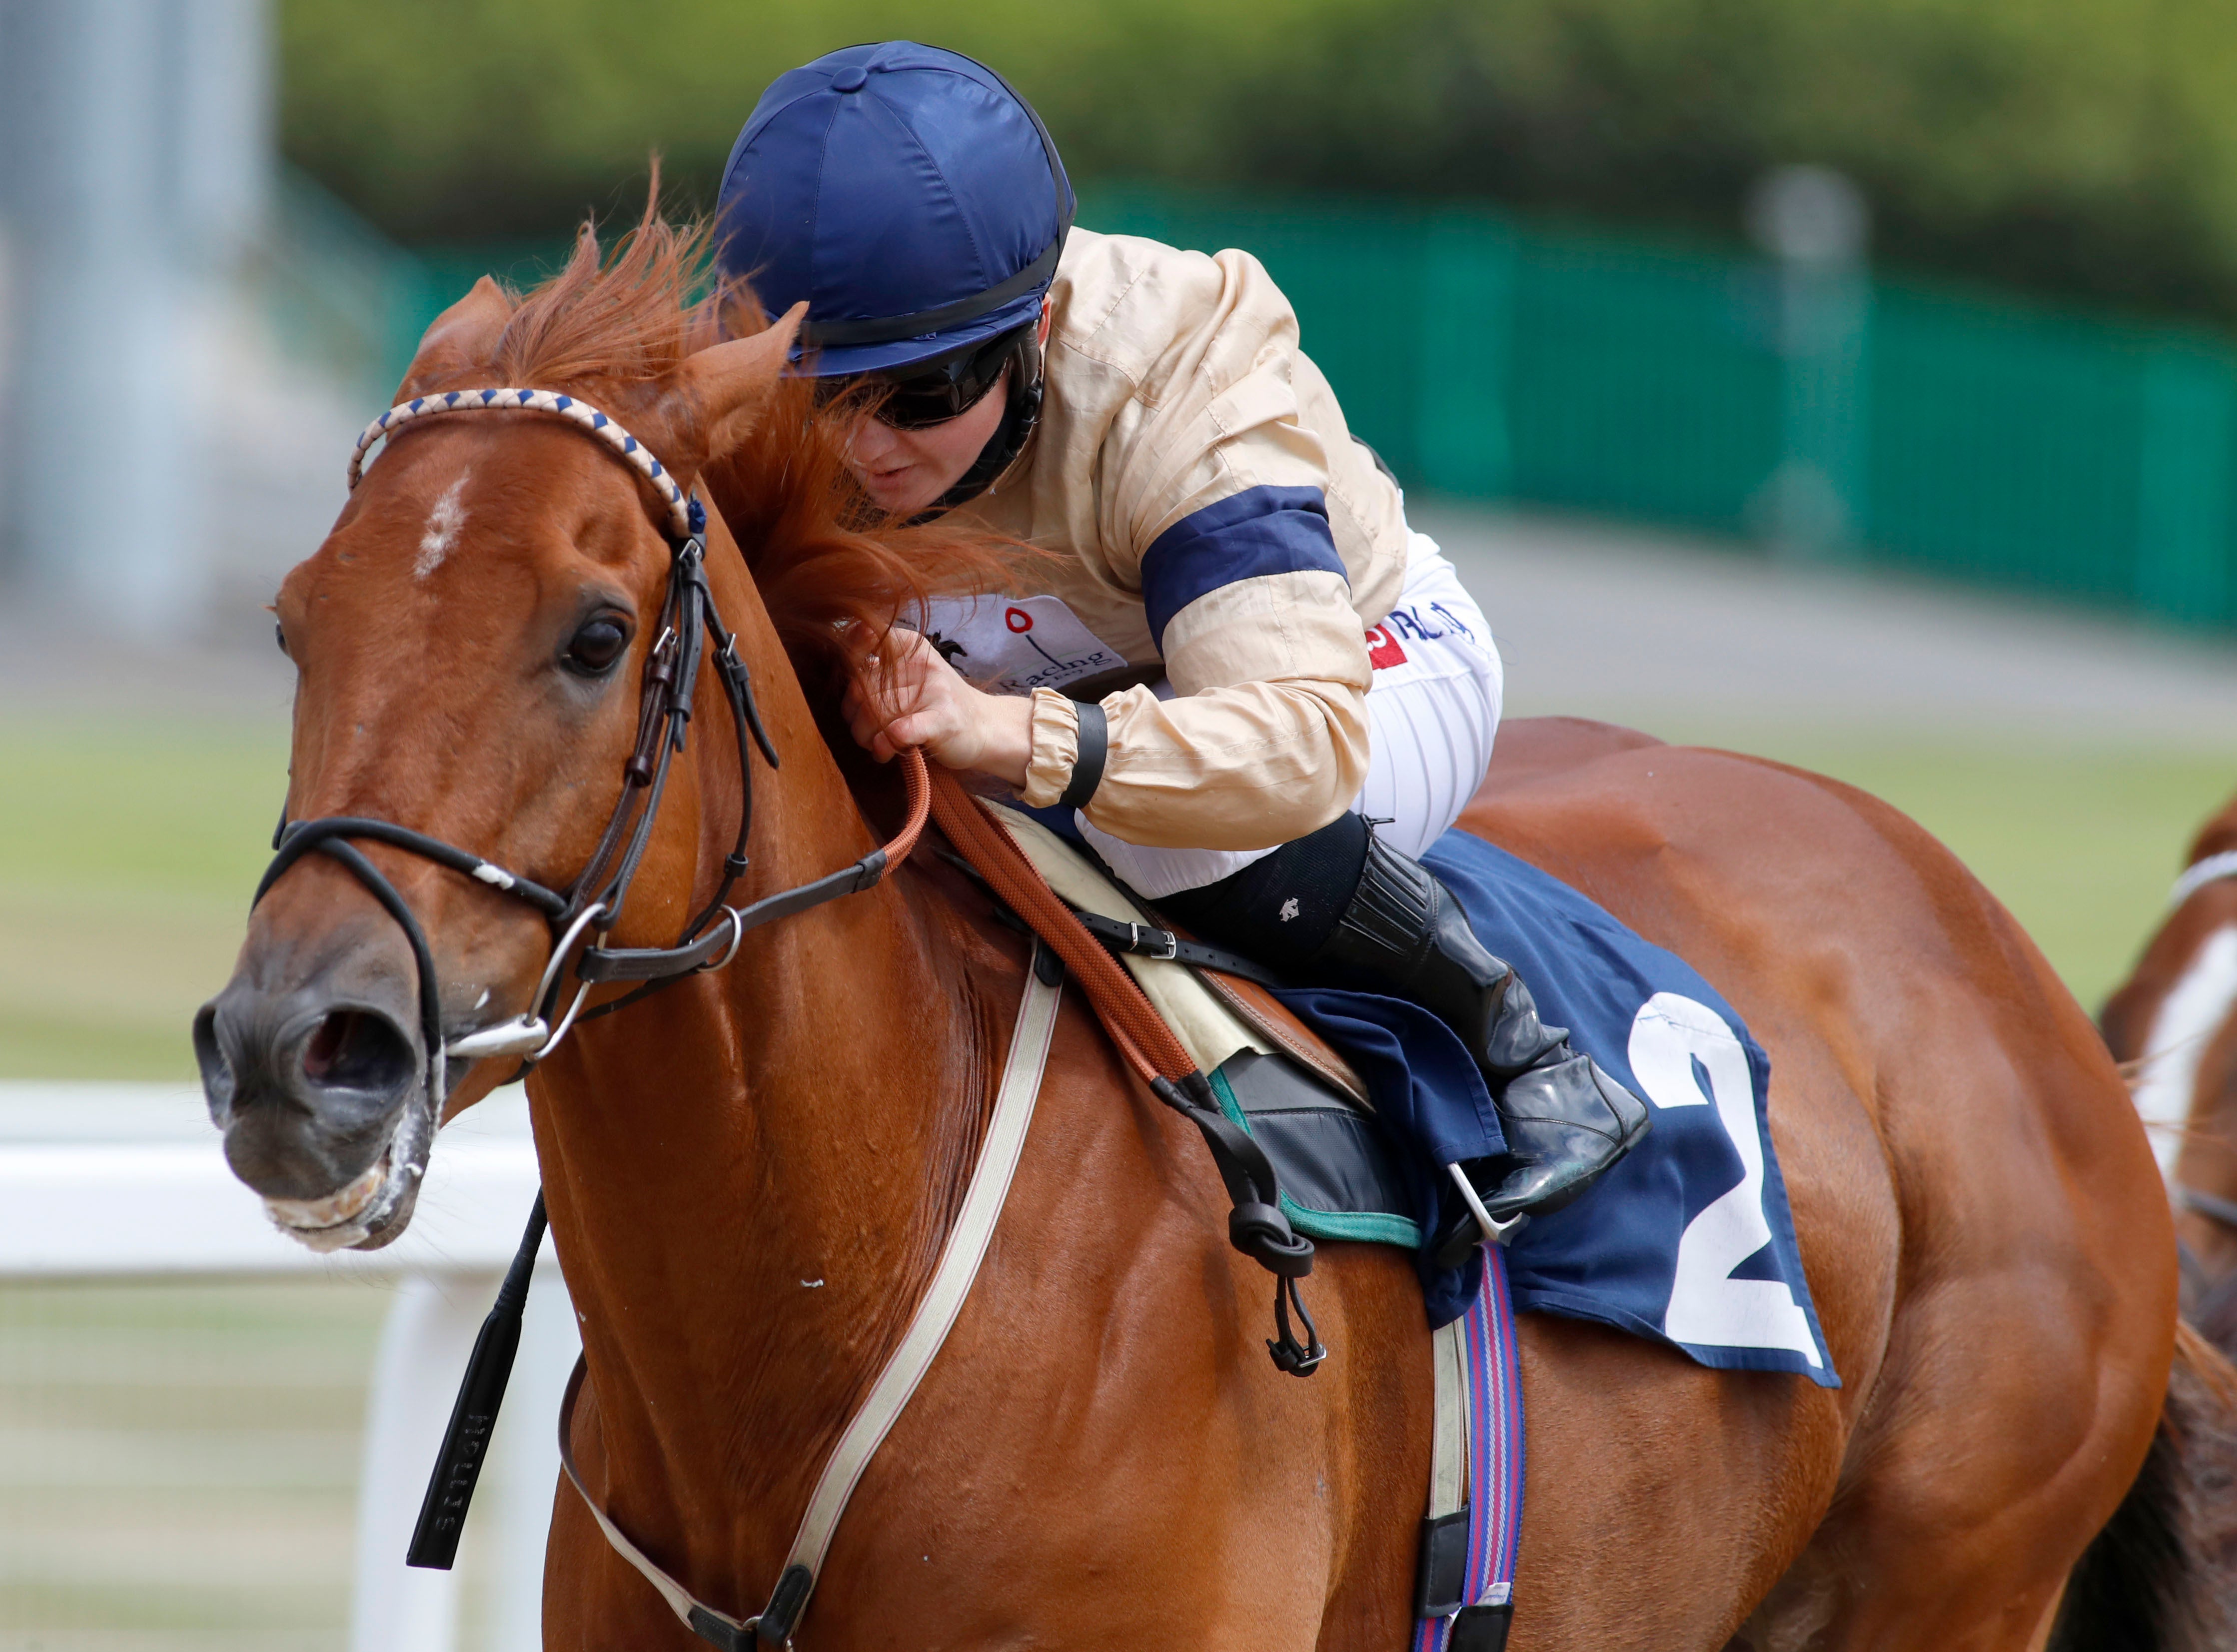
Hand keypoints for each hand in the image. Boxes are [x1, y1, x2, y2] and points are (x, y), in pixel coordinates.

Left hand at [842, 630, 1033, 786]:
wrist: (984, 727)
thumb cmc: (936, 704)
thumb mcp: (910, 675)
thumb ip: (875, 669)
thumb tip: (837, 668)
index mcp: (911, 646)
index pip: (864, 636)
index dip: (848, 659)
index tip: (853, 686)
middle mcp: (922, 664)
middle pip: (862, 688)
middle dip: (854, 716)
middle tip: (864, 731)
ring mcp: (935, 691)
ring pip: (875, 713)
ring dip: (867, 737)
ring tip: (876, 744)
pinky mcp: (942, 721)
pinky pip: (897, 732)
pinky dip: (885, 746)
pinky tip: (887, 751)